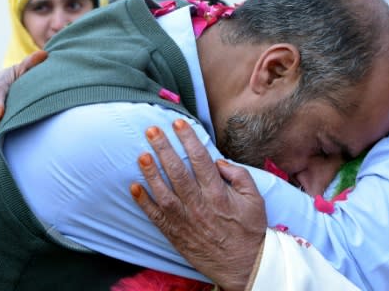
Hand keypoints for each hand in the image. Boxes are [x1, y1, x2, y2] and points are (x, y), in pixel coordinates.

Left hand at [131, 120, 265, 290]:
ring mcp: (185, 220)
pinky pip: (156, 217)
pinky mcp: (175, 233)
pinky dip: (143, 202)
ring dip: (151, 173)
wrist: (243, 265)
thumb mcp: (255, 199)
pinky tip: (134, 187)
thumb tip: (219, 161)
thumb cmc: (248, 230)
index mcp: (218, 194)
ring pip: (164, 193)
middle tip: (151, 130)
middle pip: (178, 172)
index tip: (178, 123)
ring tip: (141, 154)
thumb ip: (239, 176)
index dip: (188, 139)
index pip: (200, 160)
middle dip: (164, 148)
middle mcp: (199, 205)